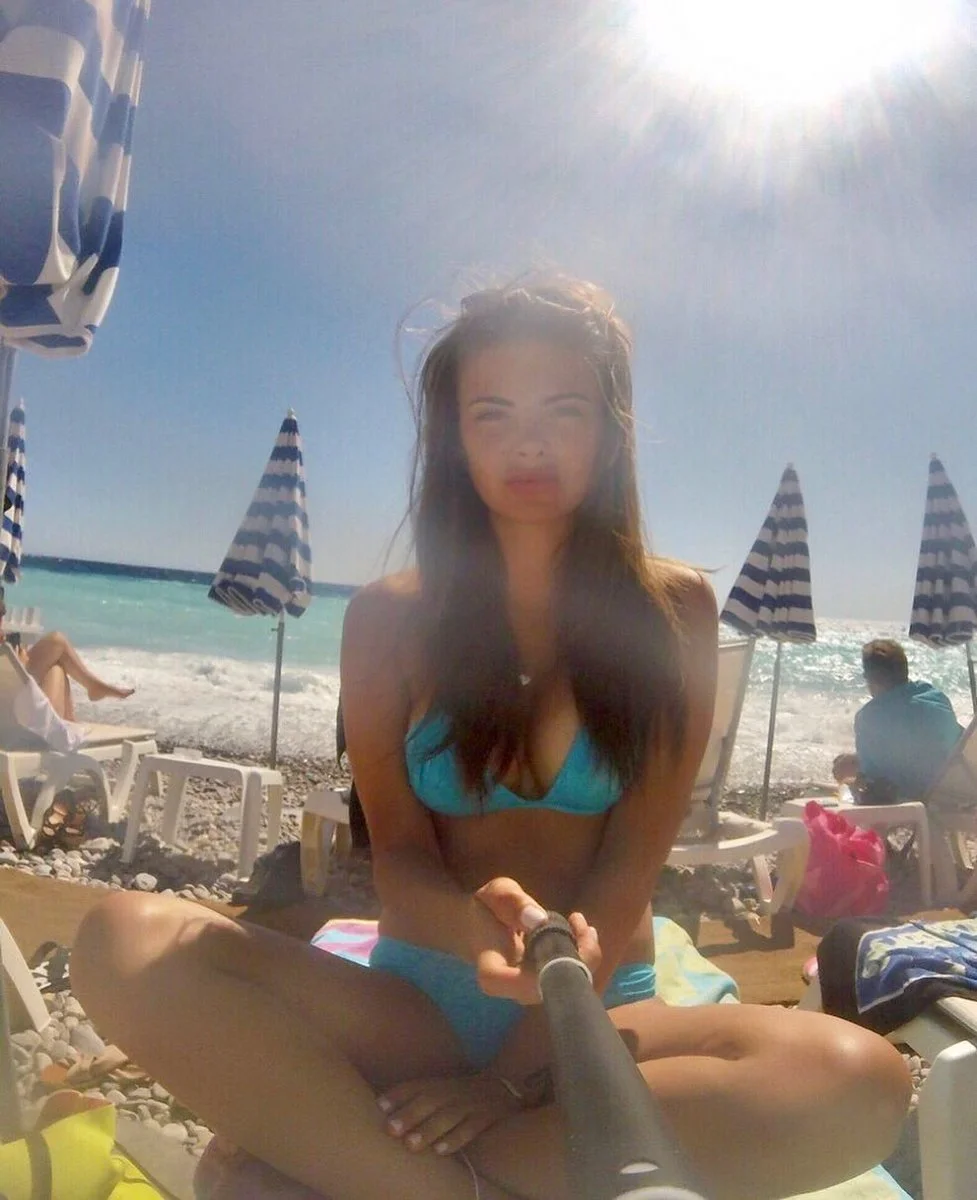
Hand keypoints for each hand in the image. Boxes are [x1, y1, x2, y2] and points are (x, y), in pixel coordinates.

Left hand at [377, 1072, 519, 1155]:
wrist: (506, 1091)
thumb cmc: (462, 1097)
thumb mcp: (442, 1092)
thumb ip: (416, 1098)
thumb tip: (381, 1107)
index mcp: (441, 1084)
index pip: (417, 1086)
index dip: (399, 1094)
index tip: (379, 1106)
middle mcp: (455, 1091)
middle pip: (430, 1100)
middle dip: (410, 1114)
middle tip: (391, 1129)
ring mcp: (472, 1104)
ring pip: (449, 1116)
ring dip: (428, 1130)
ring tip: (410, 1145)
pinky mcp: (488, 1118)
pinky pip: (471, 1129)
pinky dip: (455, 1140)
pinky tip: (440, 1151)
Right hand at [473, 876, 600, 1004]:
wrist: (477, 926)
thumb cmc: (486, 908)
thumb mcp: (497, 893)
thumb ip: (513, 902)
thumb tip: (538, 919)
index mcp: (493, 972)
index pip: (524, 985)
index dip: (556, 965)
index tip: (567, 927)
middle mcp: (512, 990)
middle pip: (553, 987)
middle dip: (578, 955)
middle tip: (578, 919)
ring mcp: (530, 992)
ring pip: (567, 985)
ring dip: (584, 954)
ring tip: (578, 920)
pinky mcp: (542, 987)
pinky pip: (570, 978)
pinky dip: (582, 955)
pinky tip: (579, 929)